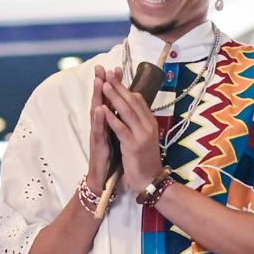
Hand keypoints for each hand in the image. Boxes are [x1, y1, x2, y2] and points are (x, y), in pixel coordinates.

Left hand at [96, 66, 162, 194]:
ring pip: (127, 111)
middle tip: (107, 72)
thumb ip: (139, 123)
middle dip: (119, 86)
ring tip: (104, 85)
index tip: (115, 75)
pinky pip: (121, 128)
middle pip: (132, 101)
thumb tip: (131, 109)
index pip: (138, 99)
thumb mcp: (144, 138)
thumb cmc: (145, 160)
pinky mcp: (133, 145)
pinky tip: (102, 110)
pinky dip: (111, 118)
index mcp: (150, 122)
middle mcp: (148, 125)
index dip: (126, 86)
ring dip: (114, 97)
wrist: (150, 181)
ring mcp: (142, 135)